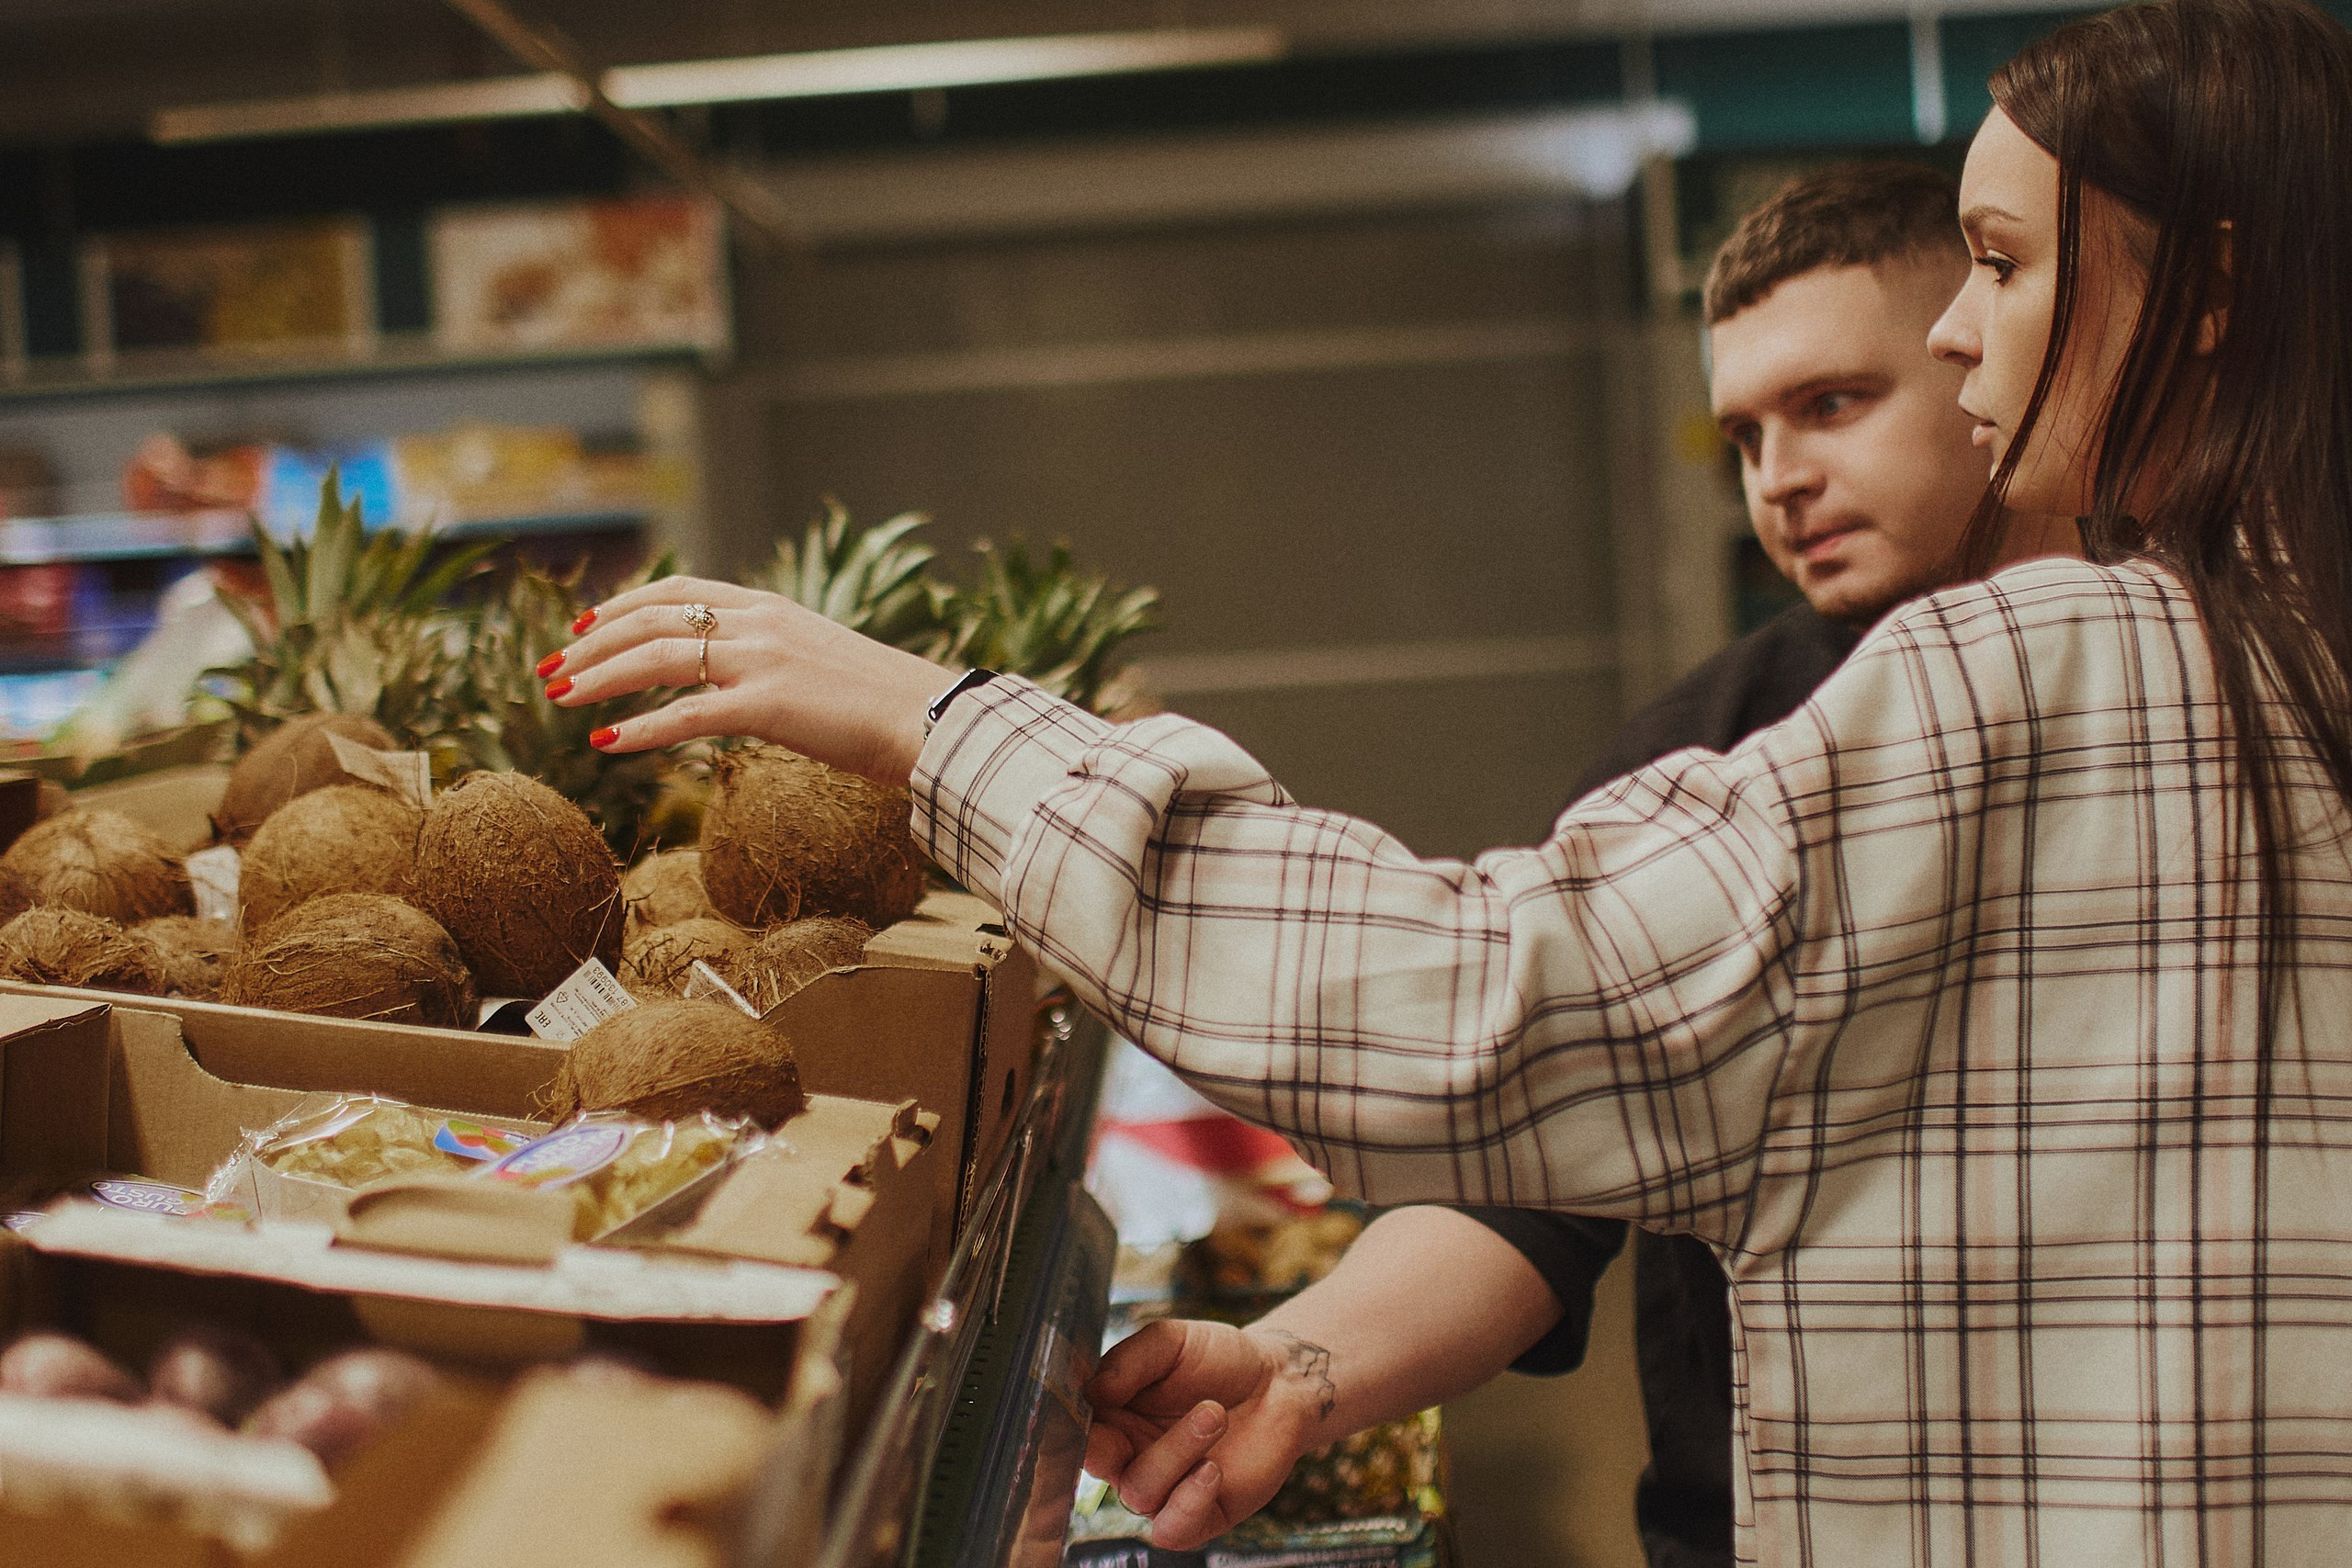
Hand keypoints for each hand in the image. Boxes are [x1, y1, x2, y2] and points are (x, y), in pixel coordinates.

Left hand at [537, 575, 948, 784]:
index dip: (623, 604)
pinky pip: (687, 713)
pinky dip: (640, 727)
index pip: (679, 590)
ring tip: (559, 698)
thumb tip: (743, 681)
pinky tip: (605, 741)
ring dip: (599, 676)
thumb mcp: (820, 663)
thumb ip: (776, 660)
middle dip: (592, 642)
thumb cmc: (884, 704)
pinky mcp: (768, 704)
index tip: (584, 623)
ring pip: (658, 657)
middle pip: (653, 618)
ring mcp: (762, 660)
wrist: (931, 719)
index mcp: (771, 608)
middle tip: (549, 668)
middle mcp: (759, 623)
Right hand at [1084, 1319, 1338, 1550]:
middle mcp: (1132, 1458)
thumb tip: (1091, 1392)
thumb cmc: (1220, 1359)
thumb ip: (1128, 1361)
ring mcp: (1166, 1490)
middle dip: (1111, 1447)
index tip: (1086, 1406)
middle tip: (1141, 1412)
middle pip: (1101, 1467)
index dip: (1073, 1426)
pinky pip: (1173, 1530)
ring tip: (1214, 1413)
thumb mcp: (1170, 1341)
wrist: (1280, 1381)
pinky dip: (1187, 1504)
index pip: (1077, 1432)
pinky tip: (1212, 1470)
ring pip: (1141, 1493)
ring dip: (1175, 1453)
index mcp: (1114, 1419)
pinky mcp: (1202, 1515)